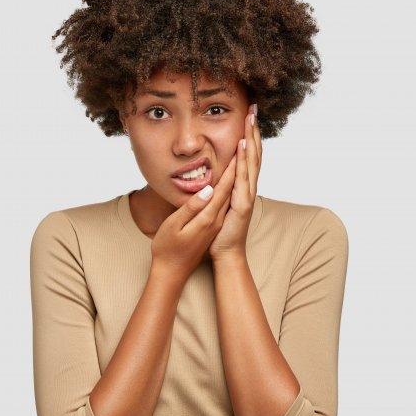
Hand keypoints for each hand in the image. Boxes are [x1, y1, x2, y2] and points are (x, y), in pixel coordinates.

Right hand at [150, 154, 236, 281]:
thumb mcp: (175, 227)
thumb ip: (192, 208)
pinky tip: (232, 176)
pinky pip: (226, 199)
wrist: (173, 273)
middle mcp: (217, 218)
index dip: (233, 166)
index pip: (225, 187)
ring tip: (244, 152)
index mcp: (209, 217)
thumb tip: (207, 190)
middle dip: (241, 164)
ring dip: (239, 171)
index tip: (240, 146)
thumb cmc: (168, 249)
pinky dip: (231, 184)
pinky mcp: (212, 224)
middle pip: (233, 187)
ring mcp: (216, 222)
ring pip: (232, 192)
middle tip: (248, 142)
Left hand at [209, 104, 260, 260]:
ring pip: (252, 162)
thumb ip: (223, 187)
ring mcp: (248, 195)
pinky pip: (243, 178)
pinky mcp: (242, 204)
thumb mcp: (222, 202)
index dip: (250, 136)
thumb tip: (217, 172)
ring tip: (250, 120)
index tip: (249, 116)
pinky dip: (244, 161)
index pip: (249, 156)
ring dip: (251, 139)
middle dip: (254, 131)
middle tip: (253, 109)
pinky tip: (242, 146)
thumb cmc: (222, 230)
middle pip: (254, 153)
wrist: (226, 253)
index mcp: (244, 186)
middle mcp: (249, 187)